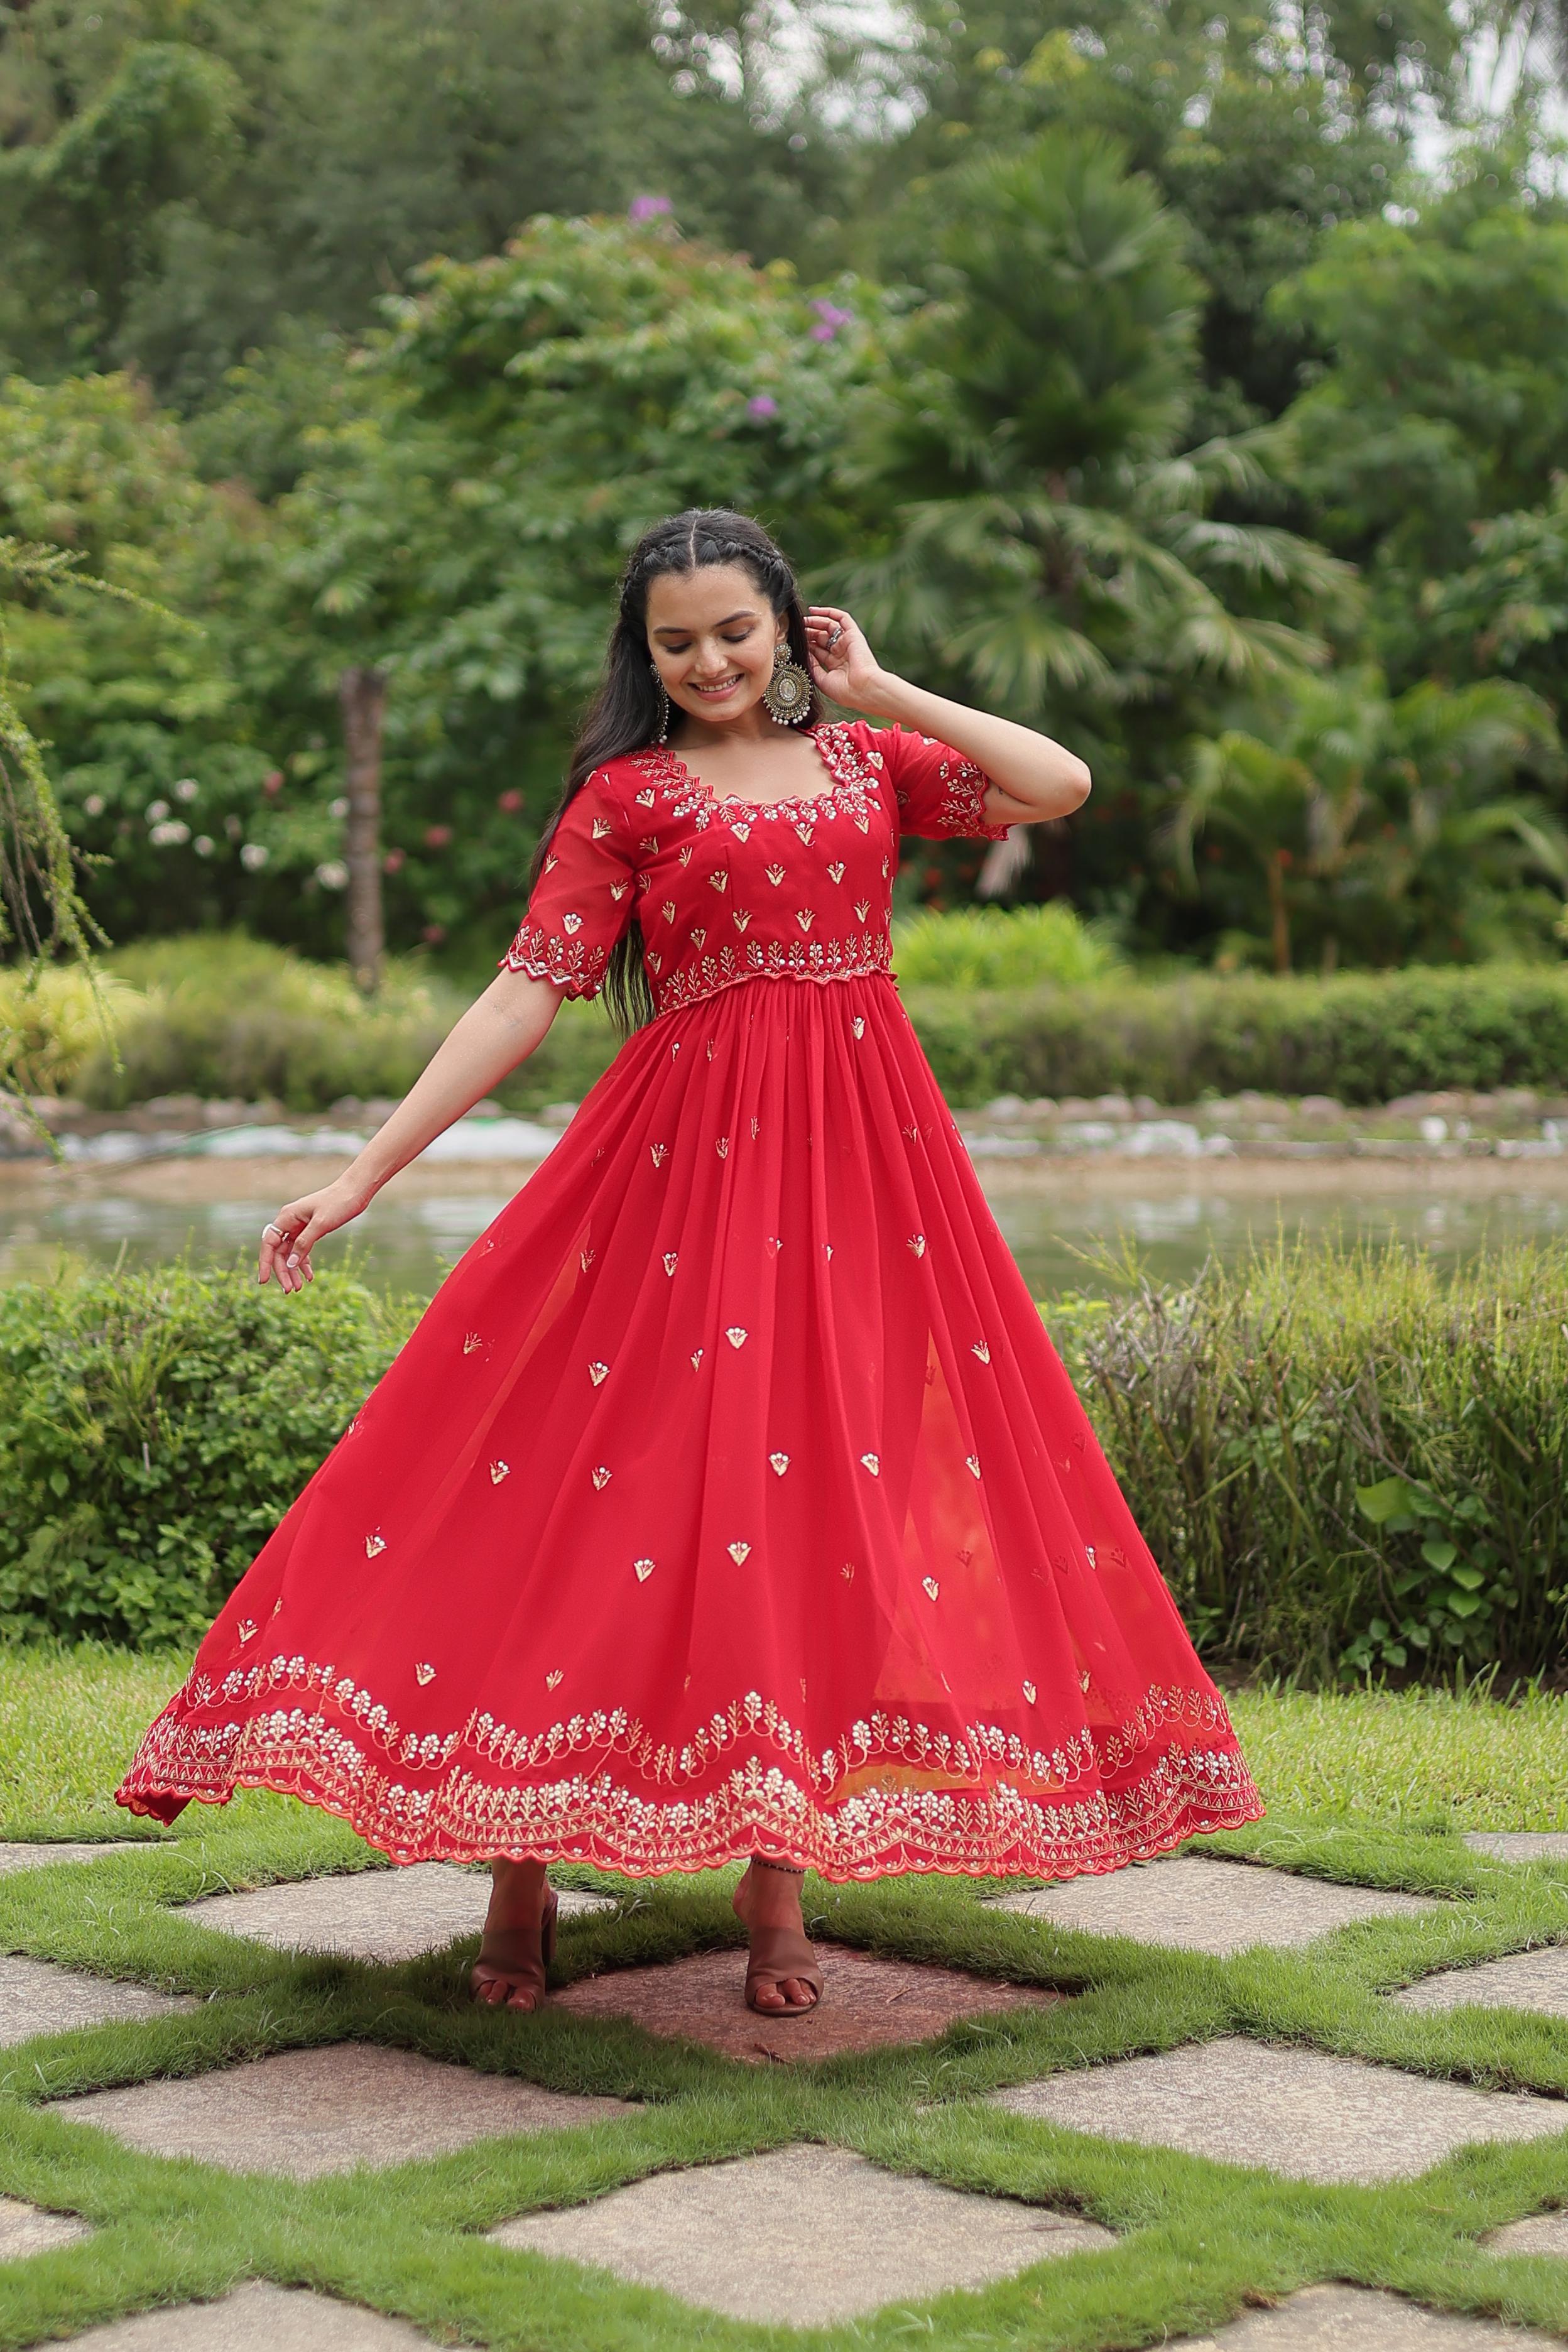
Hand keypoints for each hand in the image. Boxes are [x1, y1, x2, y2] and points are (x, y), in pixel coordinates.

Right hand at [258, 1175, 369, 1293]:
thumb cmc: (338, 1203)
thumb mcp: (321, 1224)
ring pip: (290, 1253)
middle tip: (290, 1290)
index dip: (265, 1263)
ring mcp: (299, 1226)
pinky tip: (310, 1276)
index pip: (269, 1244)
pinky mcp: (310, 1230)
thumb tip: (290, 1264)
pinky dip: (304, 1263)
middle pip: (279, 1252)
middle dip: (283, 1271)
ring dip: (293, 1271)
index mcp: (287, 1217)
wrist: (355, 1191)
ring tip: (299, 1288)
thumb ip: (304, 1243)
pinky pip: (302, 1250)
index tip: (264, 1281)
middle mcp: (290, 1222)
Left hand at [804, 606, 891, 712]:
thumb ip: (812, 666)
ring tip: (803, 620)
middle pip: (822, 637)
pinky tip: (813, 611)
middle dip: (809, 632)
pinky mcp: (854, 635)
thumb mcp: (821, 680)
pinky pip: (842, 618)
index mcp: (836, 665)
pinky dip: (829, 612)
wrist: (863, 689)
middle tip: (797, 629)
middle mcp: (842, 652)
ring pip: (830, 626)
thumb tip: (803, 652)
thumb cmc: (844, 691)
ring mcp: (848, 643)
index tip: (794, 641)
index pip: (818, 650)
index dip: (806, 644)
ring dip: (815, 621)